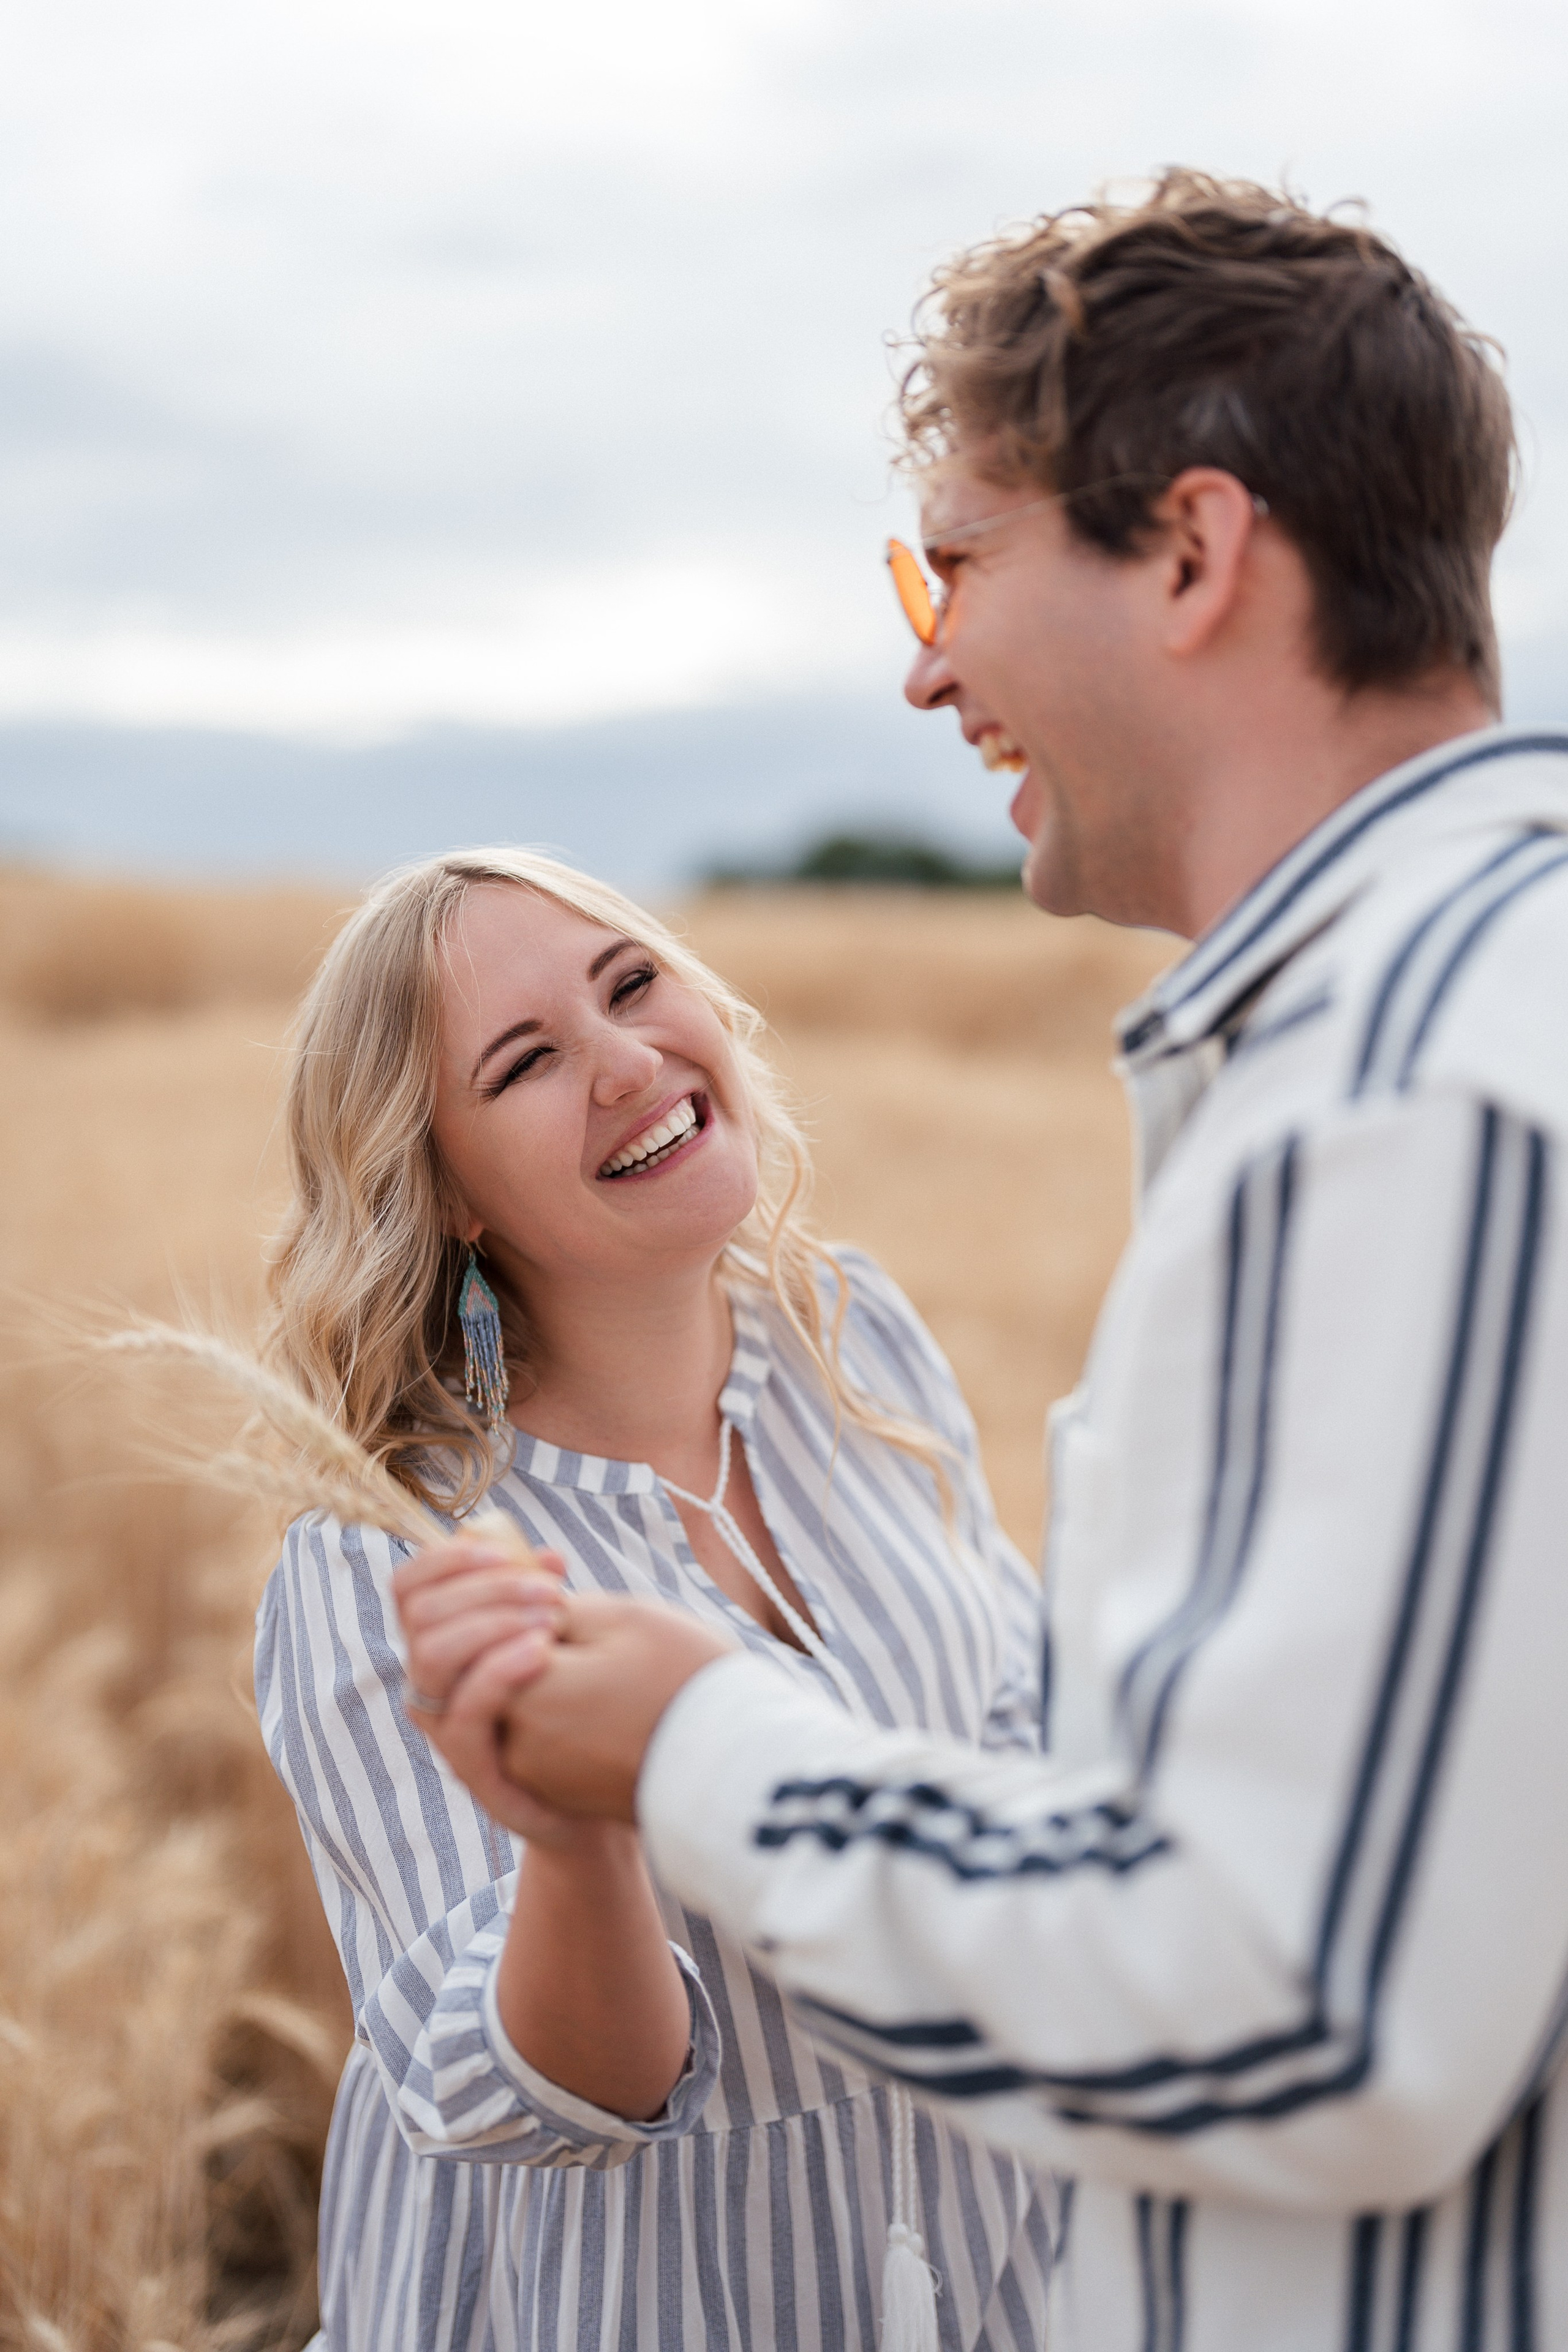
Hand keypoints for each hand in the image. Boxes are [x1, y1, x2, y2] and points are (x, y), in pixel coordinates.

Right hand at [392, 1534, 578, 1843]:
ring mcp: (445, 1728)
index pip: (409, 1588)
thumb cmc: (573, 1705)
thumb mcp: (556, 1641)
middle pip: (422, 1616)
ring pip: (431, 1658)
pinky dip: (498, 1672)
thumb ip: (541, 1601)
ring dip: (491, 1623)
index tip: (501, 1551)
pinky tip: (543, 1653)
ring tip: (551, 1618)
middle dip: (486, 1589)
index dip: (444, 1560)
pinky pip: (463, 1716)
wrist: (598, 1789)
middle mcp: (430, 1685)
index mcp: (440, 1644)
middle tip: (550, 1591)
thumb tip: (549, 1557)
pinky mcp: (472, 1768)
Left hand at [501, 1594, 737, 1822]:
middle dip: (525, 1635)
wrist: (737, 1770)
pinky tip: (605, 1688)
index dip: (516, 1598)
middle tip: (573, 1612)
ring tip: (603, 1653)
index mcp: (524, 1694)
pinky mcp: (561, 1793)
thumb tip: (523, 1608)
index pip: (488, 1631)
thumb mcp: (624, 1619)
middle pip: (496, 1671)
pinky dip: (560, 1709)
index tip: (555, 1584)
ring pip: (521, 1704)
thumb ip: (556, 1607)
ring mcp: (537, 1776)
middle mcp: (516, 1744)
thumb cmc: (685, 1683)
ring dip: (544, 1673)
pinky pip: (542, 1737)